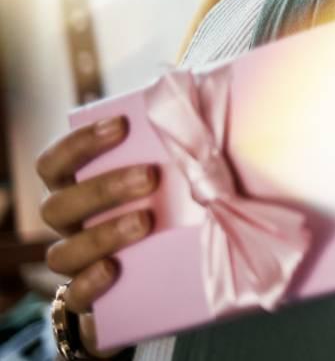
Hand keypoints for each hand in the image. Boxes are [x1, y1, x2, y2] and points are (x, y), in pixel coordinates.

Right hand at [36, 117, 158, 354]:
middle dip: (104, 188)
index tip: (121, 124)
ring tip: (146, 221)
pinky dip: (90, 282)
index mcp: (75, 190)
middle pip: (58, 205)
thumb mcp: (163, 181)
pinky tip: (114, 268)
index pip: (54, 164)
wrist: (153, 281)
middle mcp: (67, 226)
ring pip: (62, 252)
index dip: (80, 143)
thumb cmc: (159, 209)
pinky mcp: (85, 300)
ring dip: (103, 234)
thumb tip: (203, 110)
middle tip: (150, 176)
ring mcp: (73, 264)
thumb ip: (170, 153)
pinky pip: (74, 296)